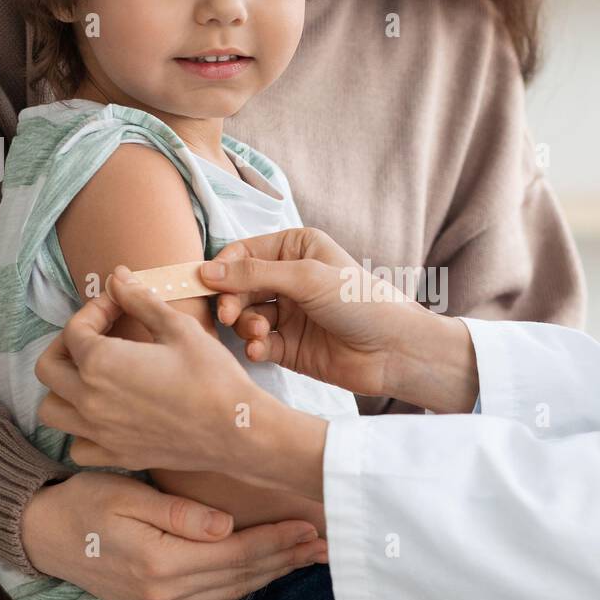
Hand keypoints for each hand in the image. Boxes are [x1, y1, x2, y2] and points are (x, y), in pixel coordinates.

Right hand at [21, 470, 326, 599]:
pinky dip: (243, 589)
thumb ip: (179, 514)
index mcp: (161, 562)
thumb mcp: (128, 494)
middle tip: (325, 543)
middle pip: (242, 577)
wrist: (42, 535)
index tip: (311, 526)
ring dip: (272, 575)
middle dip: (287, 558)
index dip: (277, 540)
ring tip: (306, 557)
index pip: (236, 553)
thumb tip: (226, 526)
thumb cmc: (84, 502)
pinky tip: (263, 574)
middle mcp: (165, 592)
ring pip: (232, 593)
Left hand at [35, 264, 327, 491]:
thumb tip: (117, 277)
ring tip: (91, 376)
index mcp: (100, 362)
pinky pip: (77, 446)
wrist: (236, 429)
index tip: (118, 304)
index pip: (75, 328)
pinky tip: (104, 416)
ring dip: (63, 389)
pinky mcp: (117, 455)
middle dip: (66, 345)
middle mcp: (90, 399)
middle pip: (49, 367)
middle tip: (96, 336)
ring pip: (52, 409)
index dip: (94, 309)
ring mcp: (100, 432)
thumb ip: (140, 300)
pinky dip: (80, 431)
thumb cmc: (212, 376)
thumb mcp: (178, 328)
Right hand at [200, 227, 478, 412]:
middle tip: (228, 315)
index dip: (221, 268)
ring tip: (260, 334)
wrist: (395, 350)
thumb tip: (206, 270)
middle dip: (230, 300)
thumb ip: (253, 274)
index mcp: (296, 248)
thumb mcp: (306, 278)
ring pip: (244, 317)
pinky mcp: (290, 346)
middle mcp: (290, 278)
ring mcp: (289, 313)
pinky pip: (258, 343)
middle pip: (238, 286)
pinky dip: (255, 346)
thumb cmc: (361, 302)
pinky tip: (262, 350)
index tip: (204, 284)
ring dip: (244, 326)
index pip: (243, 252)